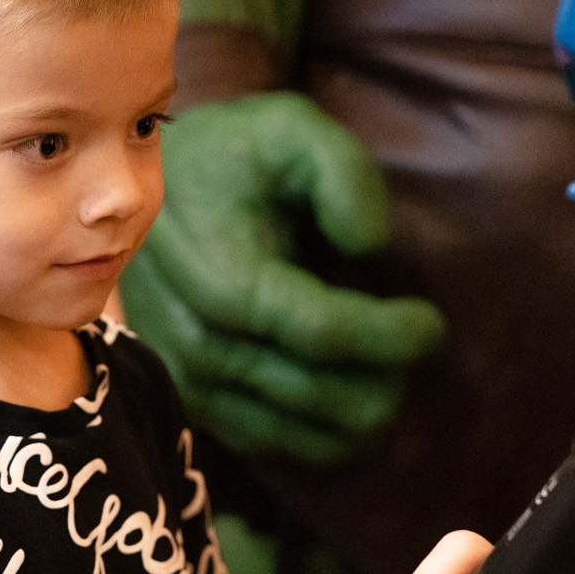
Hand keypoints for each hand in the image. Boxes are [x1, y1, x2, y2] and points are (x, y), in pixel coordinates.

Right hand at [120, 94, 444, 463]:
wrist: (141, 189)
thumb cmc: (229, 155)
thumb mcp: (290, 128)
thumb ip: (342, 173)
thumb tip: (368, 247)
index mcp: (223, 277)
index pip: (327, 334)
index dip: (393, 337)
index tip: (433, 322)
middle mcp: (199, 342)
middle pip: (320, 394)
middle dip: (386, 379)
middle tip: (414, 348)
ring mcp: (191, 380)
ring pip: (299, 434)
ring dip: (360, 415)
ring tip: (391, 373)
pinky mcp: (191, 403)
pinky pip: (270, 445)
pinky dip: (322, 435)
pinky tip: (350, 397)